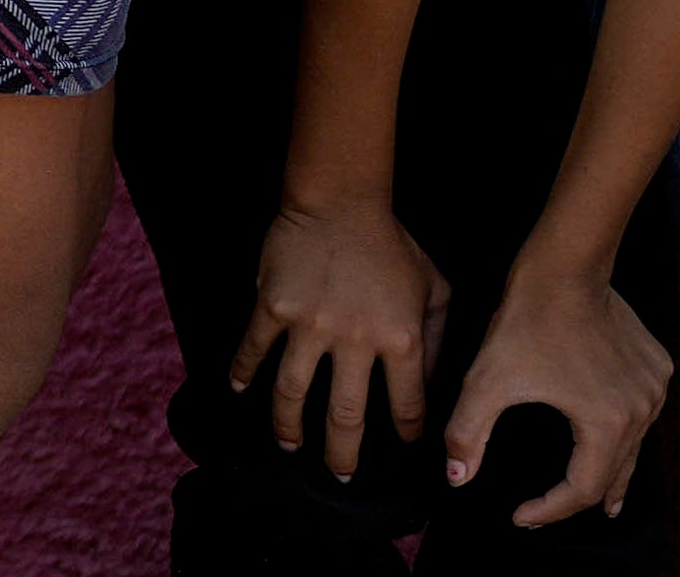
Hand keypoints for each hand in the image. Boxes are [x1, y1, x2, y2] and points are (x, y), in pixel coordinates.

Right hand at [235, 194, 449, 481]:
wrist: (340, 201)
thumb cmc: (393, 245)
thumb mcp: (435, 290)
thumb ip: (439, 341)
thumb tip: (430, 389)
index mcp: (401, 339)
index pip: (406, 406)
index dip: (407, 434)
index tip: (403, 448)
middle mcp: (355, 340)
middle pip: (347, 415)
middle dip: (344, 455)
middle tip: (342, 478)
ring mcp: (309, 325)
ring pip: (295, 392)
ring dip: (290, 428)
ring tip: (290, 448)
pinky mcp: (273, 306)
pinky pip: (254, 349)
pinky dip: (244, 373)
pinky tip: (241, 392)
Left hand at [441, 266, 669, 528]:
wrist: (564, 268)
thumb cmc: (526, 322)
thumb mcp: (487, 380)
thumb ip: (468, 433)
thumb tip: (455, 478)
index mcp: (607, 424)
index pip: (582, 490)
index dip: (551, 509)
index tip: (521, 515)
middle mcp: (642, 412)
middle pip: (613, 474)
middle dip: (582, 499)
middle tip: (557, 513)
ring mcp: (655, 390)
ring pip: (633, 447)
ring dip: (609, 469)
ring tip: (597, 492)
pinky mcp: (657, 369)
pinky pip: (642, 414)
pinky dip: (624, 433)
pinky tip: (611, 436)